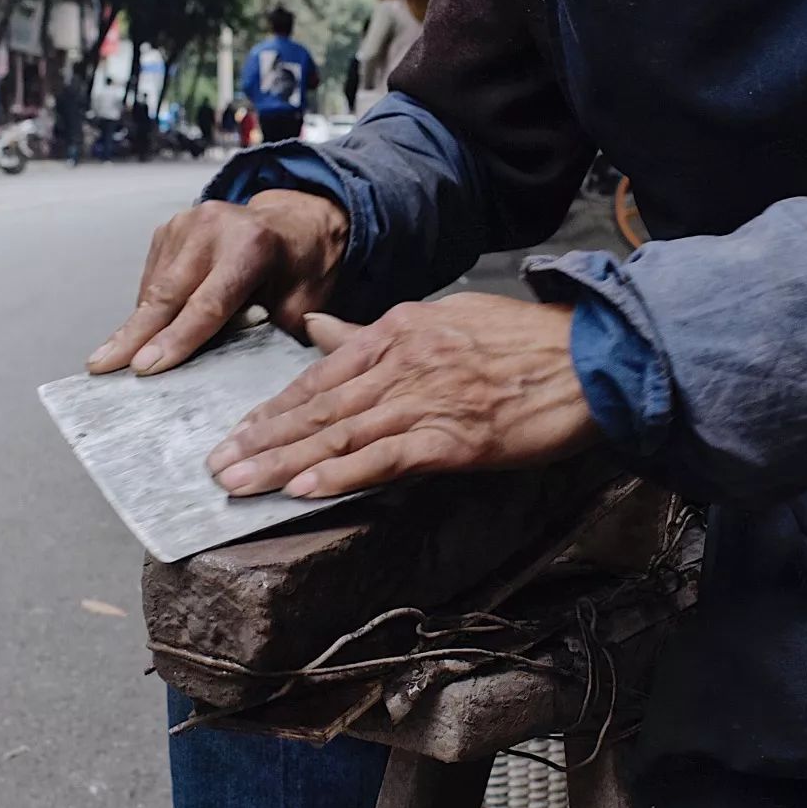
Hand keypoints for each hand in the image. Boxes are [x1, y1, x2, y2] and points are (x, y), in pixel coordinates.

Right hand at [87, 191, 349, 375]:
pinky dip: (144, 309)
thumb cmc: (302, 269)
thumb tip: (230, 375)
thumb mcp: (302, 305)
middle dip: (133, 336)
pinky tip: (135, 336)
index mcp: (252, 246)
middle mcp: (213, 227)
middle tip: (102, 367)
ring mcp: (185, 223)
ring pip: (153, 288)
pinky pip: (150, 278)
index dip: (176, 340)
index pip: (208, 304)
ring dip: (134, 327)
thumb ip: (271, 335)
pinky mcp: (168, 229)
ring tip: (107, 361)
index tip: (144, 368)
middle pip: (167, 294)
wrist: (295, 222)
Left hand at [207, 293, 597, 497]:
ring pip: (339, 434)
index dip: (274, 409)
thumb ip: (374, 331)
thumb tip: (319, 329)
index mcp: (397, 332)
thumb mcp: (442, 319)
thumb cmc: (521, 342)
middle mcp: (401, 363)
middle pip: (317, 407)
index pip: (320, 375)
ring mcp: (425, 399)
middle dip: (262, 440)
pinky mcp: (453, 437)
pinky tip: (305, 488)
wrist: (590, 358)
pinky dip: (342, 473)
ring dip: (284, 462)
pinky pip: (385, 458)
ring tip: (241, 483)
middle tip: (216, 467)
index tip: (237, 433)